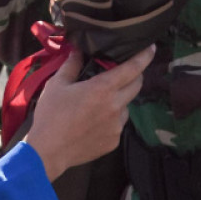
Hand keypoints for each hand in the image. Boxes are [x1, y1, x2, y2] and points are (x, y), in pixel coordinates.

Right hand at [24, 45, 153, 181]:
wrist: (48, 151)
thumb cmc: (51, 114)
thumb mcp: (57, 84)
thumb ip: (71, 64)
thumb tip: (78, 49)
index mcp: (103, 89)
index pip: (132, 68)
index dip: (144, 56)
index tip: (151, 48)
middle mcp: (115, 106)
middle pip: (136, 85)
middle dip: (134, 75)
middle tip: (122, 72)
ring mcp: (117, 126)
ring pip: (126, 106)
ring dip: (119, 99)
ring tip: (99, 102)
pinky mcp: (114, 141)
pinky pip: (118, 124)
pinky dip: (111, 118)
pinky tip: (94, 121)